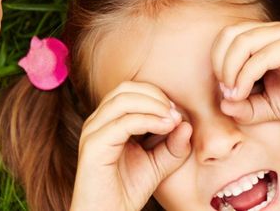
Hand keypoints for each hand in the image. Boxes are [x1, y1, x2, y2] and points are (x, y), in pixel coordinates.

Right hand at [71, 82, 191, 210]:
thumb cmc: (128, 191)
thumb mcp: (158, 164)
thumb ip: (173, 146)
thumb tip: (186, 124)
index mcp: (108, 122)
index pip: (131, 90)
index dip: (157, 96)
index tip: (178, 114)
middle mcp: (97, 122)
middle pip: (126, 88)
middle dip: (156, 96)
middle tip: (176, 113)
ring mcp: (93, 132)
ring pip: (124, 99)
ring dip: (154, 105)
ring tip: (173, 120)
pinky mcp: (94, 146)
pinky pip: (124, 122)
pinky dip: (148, 120)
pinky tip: (165, 128)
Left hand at [212, 21, 279, 125]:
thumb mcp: (269, 106)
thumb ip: (245, 106)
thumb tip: (223, 104)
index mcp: (265, 38)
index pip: (227, 37)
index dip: (217, 62)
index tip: (224, 91)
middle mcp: (274, 31)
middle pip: (230, 33)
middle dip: (219, 63)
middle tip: (225, 90)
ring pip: (242, 41)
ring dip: (229, 69)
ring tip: (234, 93)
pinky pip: (261, 56)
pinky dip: (245, 75)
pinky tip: (244, 93)